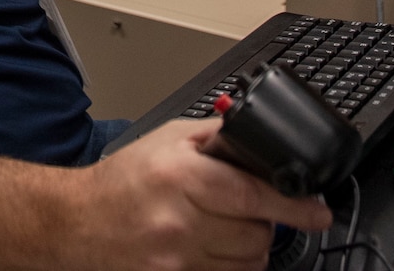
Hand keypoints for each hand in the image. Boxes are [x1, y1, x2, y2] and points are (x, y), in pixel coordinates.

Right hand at [69, 118, 330, 270]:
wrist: (75, 222)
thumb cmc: (122, 182)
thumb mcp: (168, 140)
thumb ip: (217, 136)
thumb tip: (262, 137)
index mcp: (180, 176)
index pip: (252, 195)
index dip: (293, 205)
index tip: (318, 212)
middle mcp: (178, 220)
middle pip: (256, 235)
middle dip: (262, 222)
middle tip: (246, 210)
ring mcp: (175, 259)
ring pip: (246, 264)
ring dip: (248, 248)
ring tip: (224, 229)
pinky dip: (230, 267)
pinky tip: (213, 250)